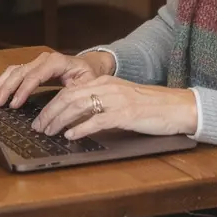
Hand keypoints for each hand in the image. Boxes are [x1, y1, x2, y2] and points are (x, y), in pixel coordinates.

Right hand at [0, 50, 114, 108]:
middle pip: (21, 72)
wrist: (90, 66)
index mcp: (57, 62)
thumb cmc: (88, 77)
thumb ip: (72, 94)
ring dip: (1, 84)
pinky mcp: (32, 67)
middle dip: (7, 88)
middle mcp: (44, 59)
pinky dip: (3, 82)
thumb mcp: (86, 86)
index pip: (36, 75)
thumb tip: (59, 111)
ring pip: (15, 70)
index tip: (15, 105)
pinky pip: (14, 72)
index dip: (24, 90)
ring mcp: (36, 62)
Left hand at [31, 76, 197, 140]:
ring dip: (60, 120)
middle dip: (50, 112)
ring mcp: (116, 99)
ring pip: (78, 106)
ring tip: (49, 132)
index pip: (70, 90)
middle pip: (69, 97)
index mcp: (105, 81)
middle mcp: (107, 87)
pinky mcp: (125, 114)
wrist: (177, 106)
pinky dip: (80, 128)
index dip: (52, 104)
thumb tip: (76, 118)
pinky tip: (71, 136)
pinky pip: (97, 120)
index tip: (41, 117)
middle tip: (38, 126)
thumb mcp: (121, 99)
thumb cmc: (150, 106)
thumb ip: (100, 103)